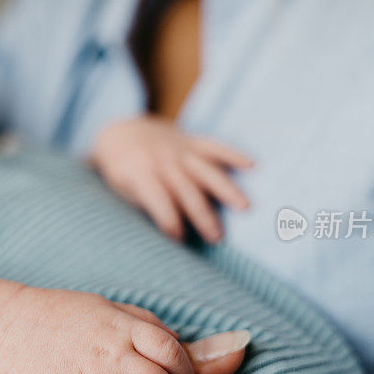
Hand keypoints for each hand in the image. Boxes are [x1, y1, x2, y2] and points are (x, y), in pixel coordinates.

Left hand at [91, 116, 252, 242]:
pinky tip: (252, 166)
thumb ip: (145, 207)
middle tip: (218, 238)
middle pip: (186, 189)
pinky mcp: (191, 141)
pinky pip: (214, 147)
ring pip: (205, 169)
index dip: (168, 220)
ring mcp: (179, 149)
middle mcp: (162, 160)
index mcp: (140, 173)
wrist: (120, 133)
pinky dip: (232, 155)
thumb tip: (167, 235)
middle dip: (201, 214)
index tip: (180, 240)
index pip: (158, 199)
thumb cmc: (121, 173)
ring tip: (245, 207)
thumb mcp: (121, 191)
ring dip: (225, 188)